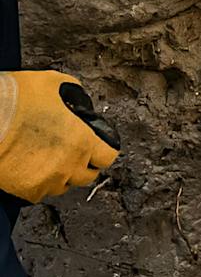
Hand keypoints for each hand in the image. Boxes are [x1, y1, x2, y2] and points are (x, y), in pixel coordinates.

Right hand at [0, 71, 120, 204]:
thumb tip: (78, 100)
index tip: (96, 146)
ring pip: (63, 185)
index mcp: (83, 141)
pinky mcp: (27, 191)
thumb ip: (74, 96)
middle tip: (70, 151)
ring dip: (61, 174)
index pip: (107, 157)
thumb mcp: (55, 83)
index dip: (102, 150)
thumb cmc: (17, 99)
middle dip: (83, 164)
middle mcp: (69, 166)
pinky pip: (41, 192)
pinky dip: (39, 183)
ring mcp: (48, 181)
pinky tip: (31, 167)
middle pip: (87, 175)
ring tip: (48, 158)